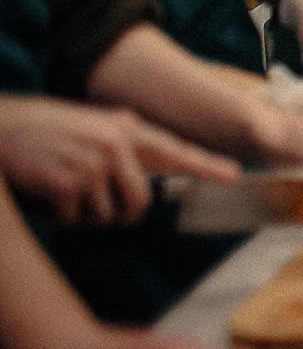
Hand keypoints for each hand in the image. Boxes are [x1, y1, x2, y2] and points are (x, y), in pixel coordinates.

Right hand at [0, 96, 238, 225]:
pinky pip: (75, 220)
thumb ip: (126, 147)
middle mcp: (116, 144)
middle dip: (120, 214)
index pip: (175, 150)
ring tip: (64, 188)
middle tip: (96, 206)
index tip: (233, 175)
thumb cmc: (48, 132)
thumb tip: (156, 172)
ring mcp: (92, 163)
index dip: (206, 165)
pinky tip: (47, 194)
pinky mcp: (67, 182)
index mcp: (126, 130)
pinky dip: (61, 216)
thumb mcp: (95, 128)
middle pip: (139, 202)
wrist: (2, 129)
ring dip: (84, 215)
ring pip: (105, 215)